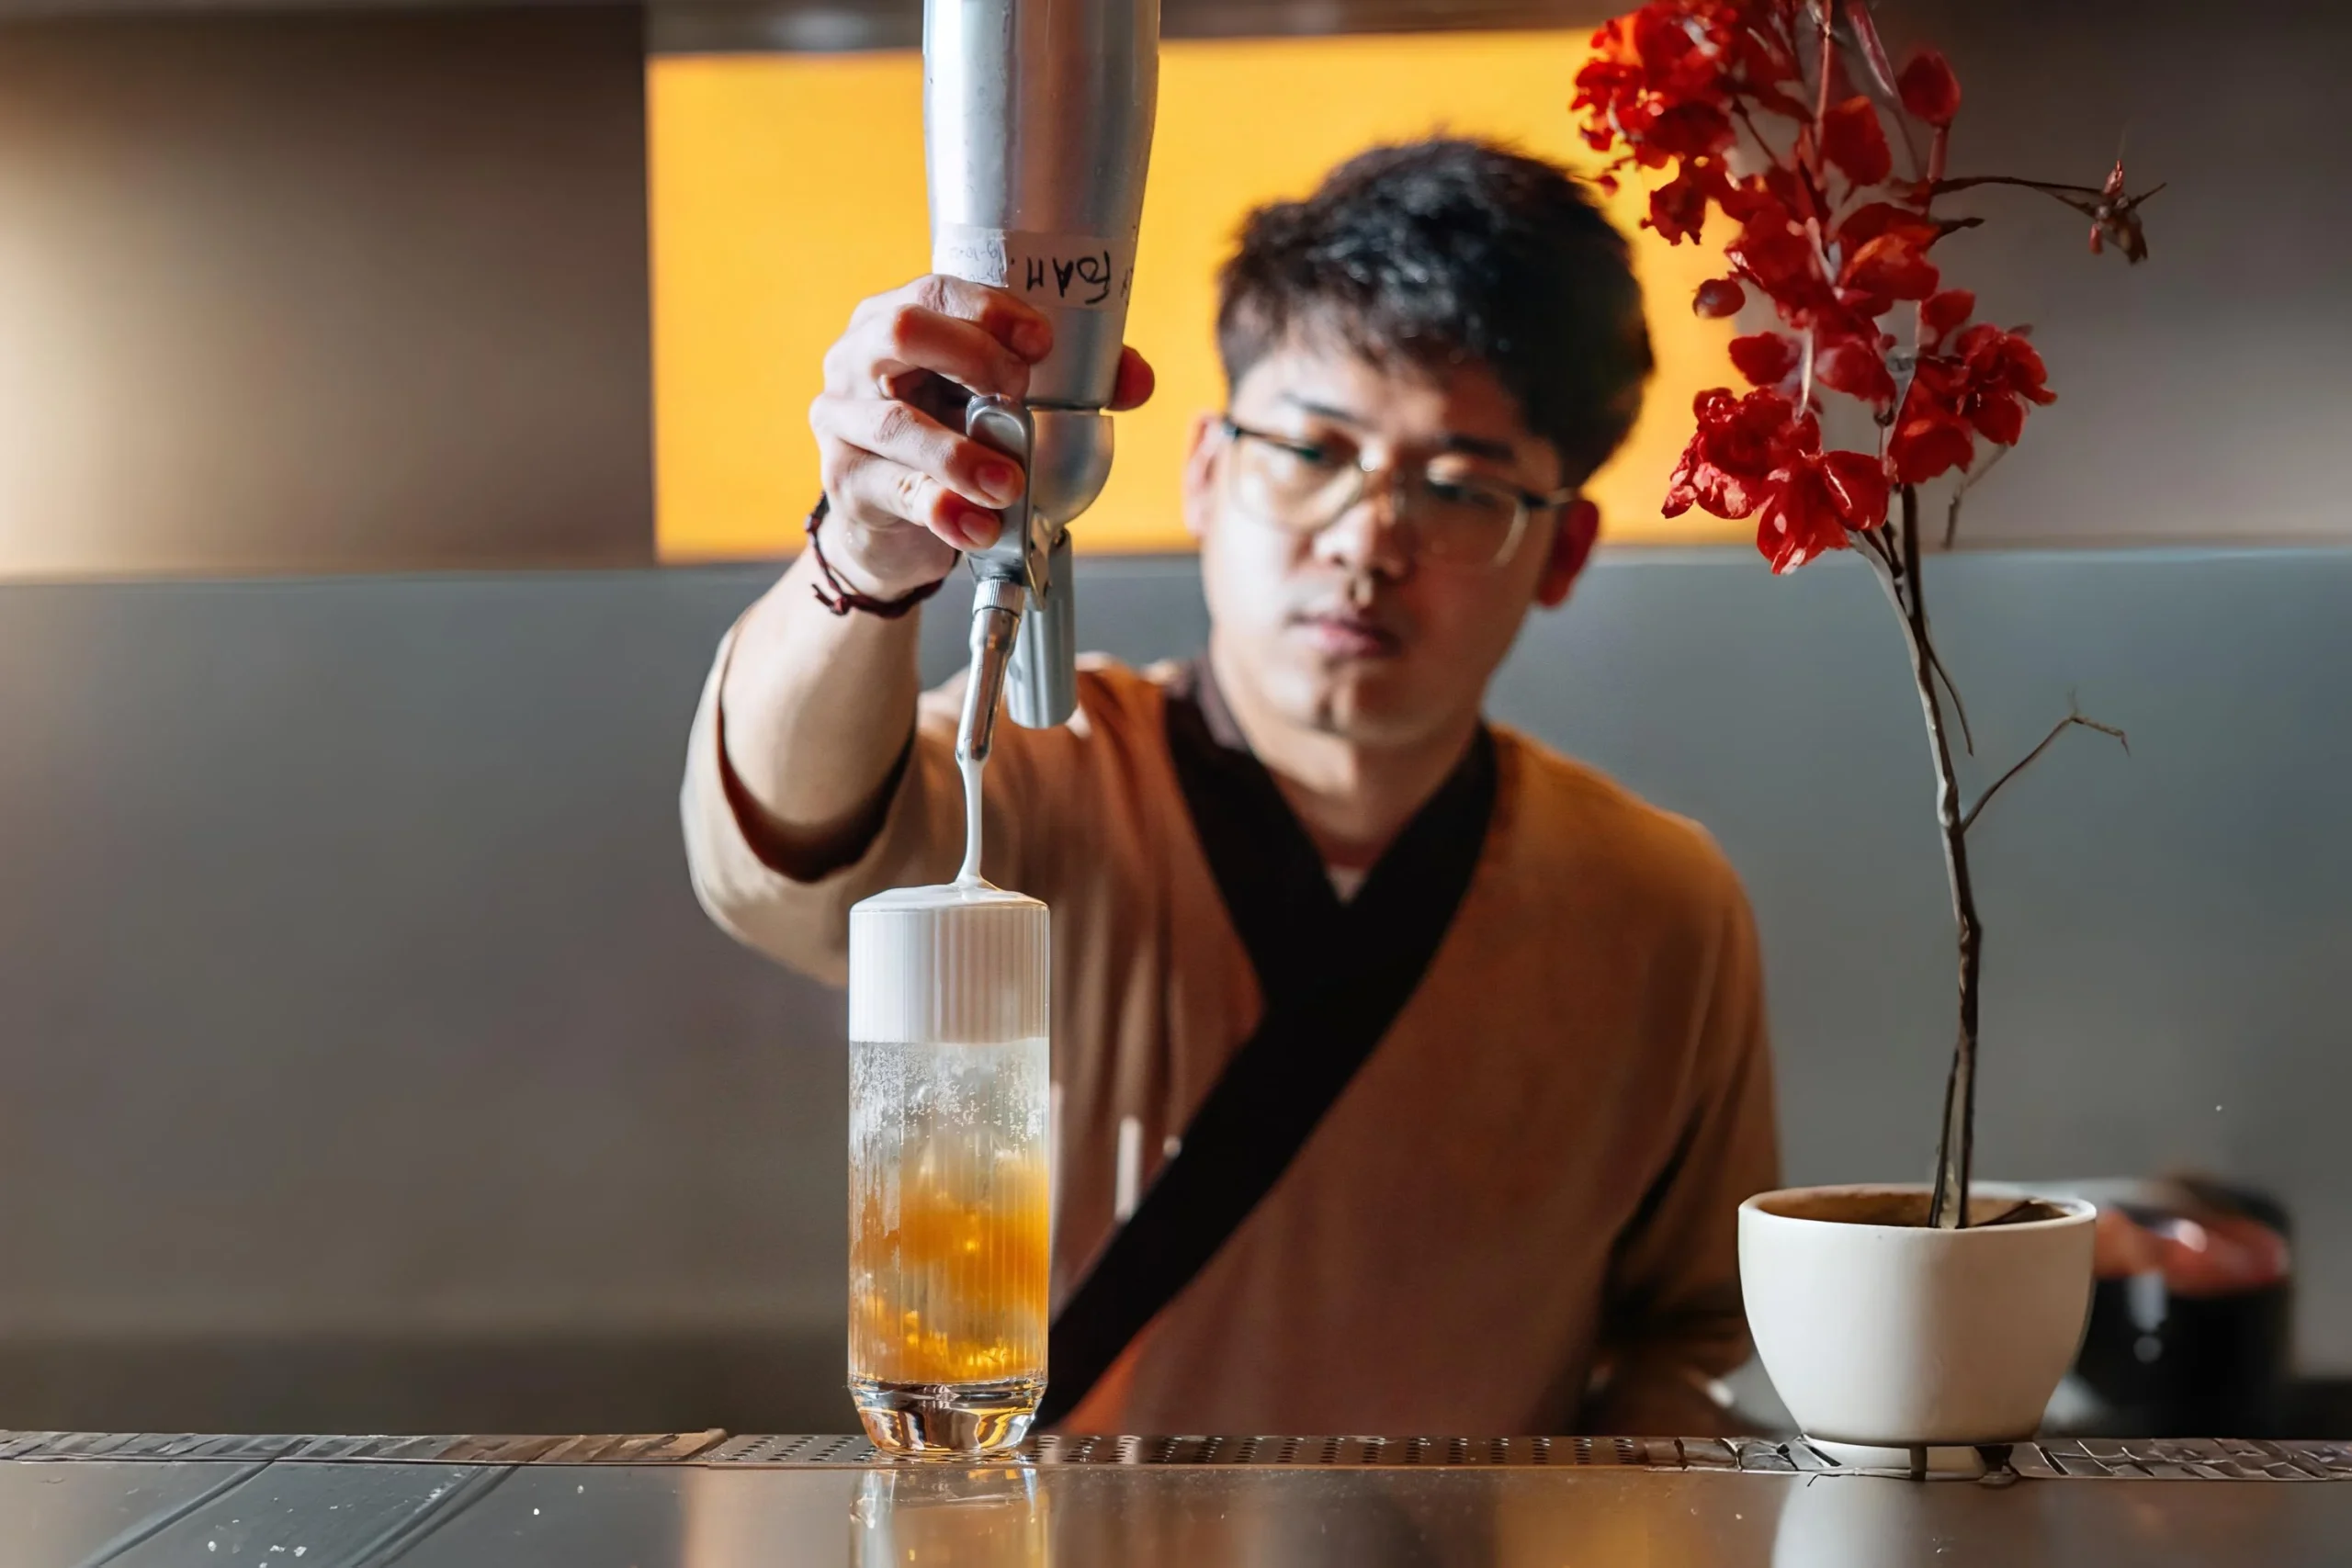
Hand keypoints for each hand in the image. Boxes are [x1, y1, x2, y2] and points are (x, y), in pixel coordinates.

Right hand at [809, 275, 1154, 597]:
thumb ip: (1066, 383)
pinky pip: (896, 492)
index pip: (935, 291)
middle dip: (970, 357)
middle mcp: (857, 361)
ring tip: (1009, 482)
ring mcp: (842, 421)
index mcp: (894, 320)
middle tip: (1020, 392)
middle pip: (900, 333)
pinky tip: (980, 526)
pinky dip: (944, 509)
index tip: (1041, 341)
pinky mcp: (846, 482)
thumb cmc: (948, 437)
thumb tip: (1137, 380)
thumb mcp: (996, 401)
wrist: (892, 520)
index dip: (989, 309)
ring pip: (896, 425)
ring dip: (960, 455)